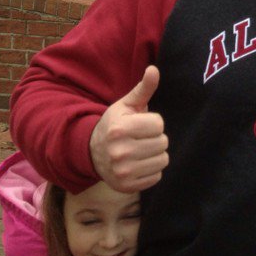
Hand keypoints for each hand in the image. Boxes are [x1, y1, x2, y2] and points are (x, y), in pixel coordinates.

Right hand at [89, 66, 168, 192]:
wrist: (93, 152)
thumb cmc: (115, 124)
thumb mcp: (126, 105)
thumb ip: (143, 89)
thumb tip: (154, 69)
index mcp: (120, 129)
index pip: (159, 124)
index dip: (153, 122)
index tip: (140, 124)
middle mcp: (119, 152)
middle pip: (163, 142)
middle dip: (155, 138)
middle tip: (141, 138)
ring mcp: (123, 172)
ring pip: (163, 160)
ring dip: (156, 154)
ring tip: (141, 150)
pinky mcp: (127, 186)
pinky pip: (157, 176)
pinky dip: (152, 170)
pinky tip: (139, 163)